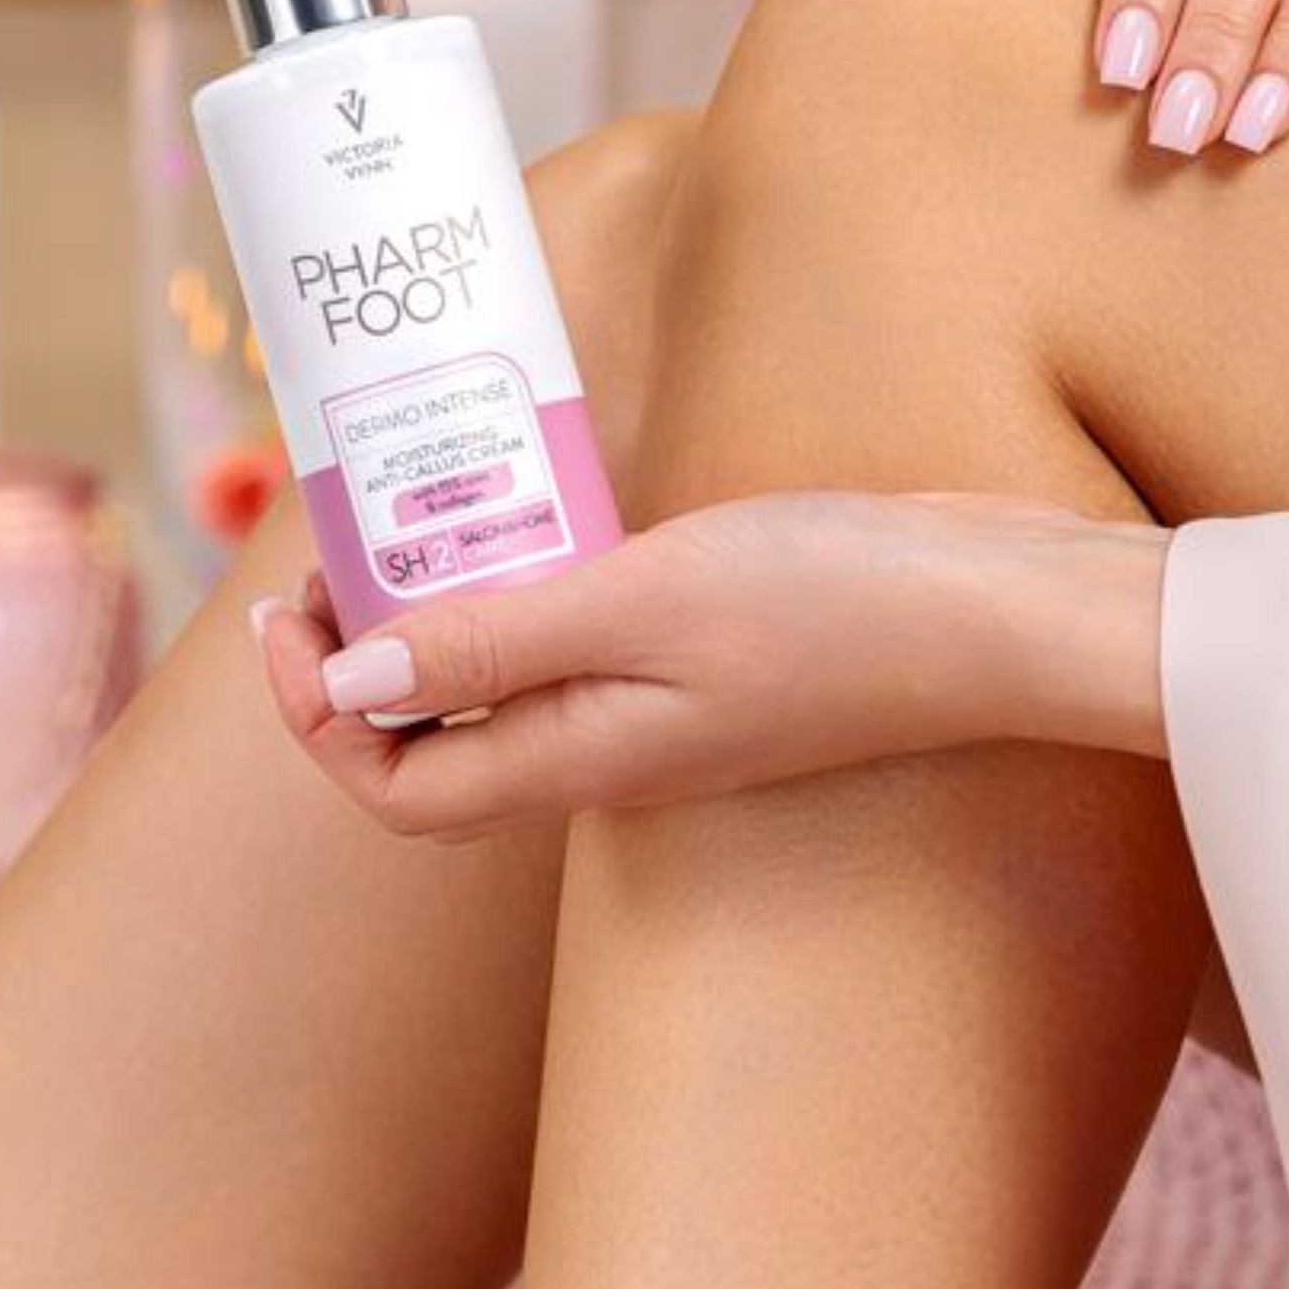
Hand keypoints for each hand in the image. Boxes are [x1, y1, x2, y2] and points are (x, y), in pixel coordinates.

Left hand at [254, 494, 1168, 840]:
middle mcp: (606, 750)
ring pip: (501, 684)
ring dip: (436, 613)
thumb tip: (350, 684)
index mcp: (579, 757)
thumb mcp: (644, 605)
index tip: (288, 610)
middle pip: (434, 740)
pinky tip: (531, 503)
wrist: (1001, 610)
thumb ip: (497, 641)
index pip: (397, 786)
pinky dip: (522, 582)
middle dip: (358, 656)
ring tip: (412, 507)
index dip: (314, 716)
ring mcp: (659, 708)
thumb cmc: (838, 606)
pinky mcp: (705, 658)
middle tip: (339, 539)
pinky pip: (573, 640)